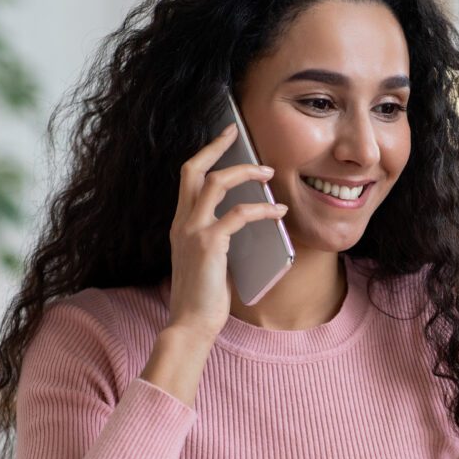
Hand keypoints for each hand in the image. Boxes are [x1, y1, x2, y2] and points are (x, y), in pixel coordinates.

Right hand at [167, 123, 287, 341]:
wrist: (190, 324)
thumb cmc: (203, 296)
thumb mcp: (209, 259)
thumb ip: (218, 236)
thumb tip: (245, 218)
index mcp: (180, 224)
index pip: (188, 177)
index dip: (207, 153)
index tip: (226, 137)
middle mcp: (181, 222)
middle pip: (194, 169)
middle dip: (218, 147)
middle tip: (239, 134)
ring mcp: (192, 231)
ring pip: (217, 184)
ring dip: (246, 173)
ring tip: (270, 173)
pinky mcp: (209, 244)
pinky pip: (239, 214)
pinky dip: (261, 209)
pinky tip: (278, 211)